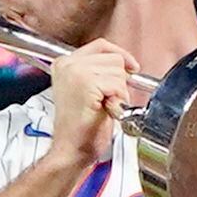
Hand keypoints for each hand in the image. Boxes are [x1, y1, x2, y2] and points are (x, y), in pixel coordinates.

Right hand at [46, 39, 138, 159]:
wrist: (70, 150)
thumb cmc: (79, 129)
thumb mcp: (86, 91)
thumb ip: (98, 73)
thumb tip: (123, 63)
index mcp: (64, 63)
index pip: (101, 46)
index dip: (120, 55)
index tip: (132, 67)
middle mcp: (68, 63)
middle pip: (113, 58)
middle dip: (119, 81)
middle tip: (107, 101)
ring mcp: (76, 72)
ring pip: (118, 71)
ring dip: (118, 92)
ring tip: (103, 107)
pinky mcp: (86, 83)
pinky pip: (117, 85)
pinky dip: (117, 100)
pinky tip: (105, 110)